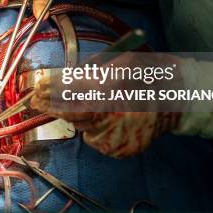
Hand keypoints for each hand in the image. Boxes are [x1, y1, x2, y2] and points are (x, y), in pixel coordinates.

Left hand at [30, 52, 180, 157]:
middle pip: (72, 114)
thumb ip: (92, 72)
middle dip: (54, 107)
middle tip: (39, 100)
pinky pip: (97, 140)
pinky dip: (96, 130)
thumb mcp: (121, 62)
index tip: (36, 91)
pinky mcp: (121, 150)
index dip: (50, 93)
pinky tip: (109, 120)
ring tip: (97, 106)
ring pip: (84, 128)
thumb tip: (63, 79)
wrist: (177, 99)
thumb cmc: (146, 76)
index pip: (71, 94)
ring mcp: (118, 136)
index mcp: (113, 90)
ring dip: (81, 117)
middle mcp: (113, 116)